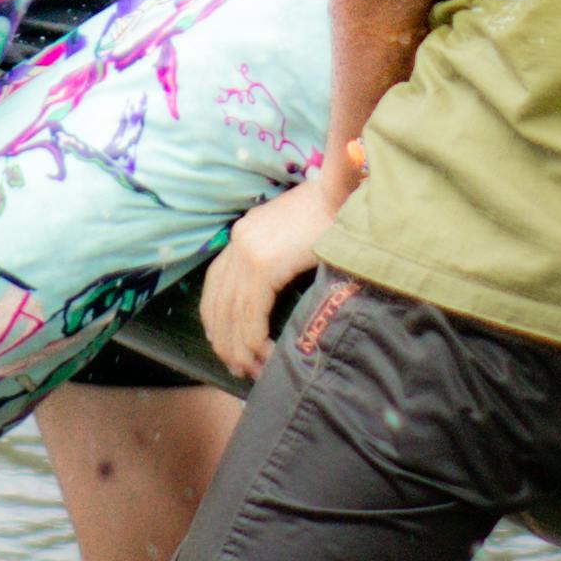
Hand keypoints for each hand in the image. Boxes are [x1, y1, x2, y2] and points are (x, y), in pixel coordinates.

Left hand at [200, 149, 352, 381]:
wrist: (345, 190)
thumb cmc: (333, 214)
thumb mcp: (296, 237)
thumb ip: (282, 260)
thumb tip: (279, 296)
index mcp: (244, 234)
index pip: (216, 284)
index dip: (217, 317)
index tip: (223, 344)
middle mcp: (239, 241)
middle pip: (218, 301)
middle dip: (224, 339)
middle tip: (235, 368)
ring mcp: (248, 252)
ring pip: (232, 313)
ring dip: (239, 347)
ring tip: (249, 370)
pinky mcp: (263, 264)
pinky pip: (250, 314)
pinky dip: (254, 340)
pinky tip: (264, 356)